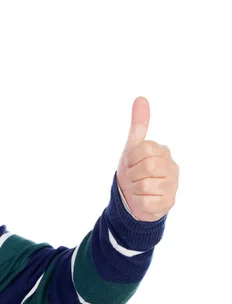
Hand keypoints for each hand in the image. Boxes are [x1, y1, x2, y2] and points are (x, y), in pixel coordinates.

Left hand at [116, 97, 178, 221]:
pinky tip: (143, 199)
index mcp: (163, 152)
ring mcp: (172, 187)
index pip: (143, 149)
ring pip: (145, 185)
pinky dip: (138, 201)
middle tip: (134, 177)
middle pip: (146, 166)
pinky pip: (145, 201)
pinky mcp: (167, 204)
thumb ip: (138, 125)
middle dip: (132, 173)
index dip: (131, 158)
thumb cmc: (134, 170)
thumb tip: (141, 98)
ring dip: (134, 188)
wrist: (132, 198)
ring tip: (138, 188)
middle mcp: (172, 168)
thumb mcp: (133, 147)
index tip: (131, 163)